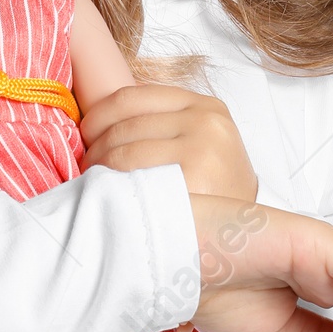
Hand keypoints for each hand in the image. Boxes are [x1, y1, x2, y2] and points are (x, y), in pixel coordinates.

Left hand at [80, 83, 257, 201]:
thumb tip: (101, 116)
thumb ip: (164, 124)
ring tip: (93, 183)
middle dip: (95, 147)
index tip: (86, 135)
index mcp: (205, 106)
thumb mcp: (200, 143)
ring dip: (97, 168)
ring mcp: (202, 148)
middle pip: (125, 125)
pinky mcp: (193, 178)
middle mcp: (206, 121)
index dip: (99, 115)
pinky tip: (108, 195)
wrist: (246, 235)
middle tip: (86, 167)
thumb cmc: (214, 191)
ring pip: (123, 150)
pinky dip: (112, 185)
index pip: (132, 96)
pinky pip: (133, 176)